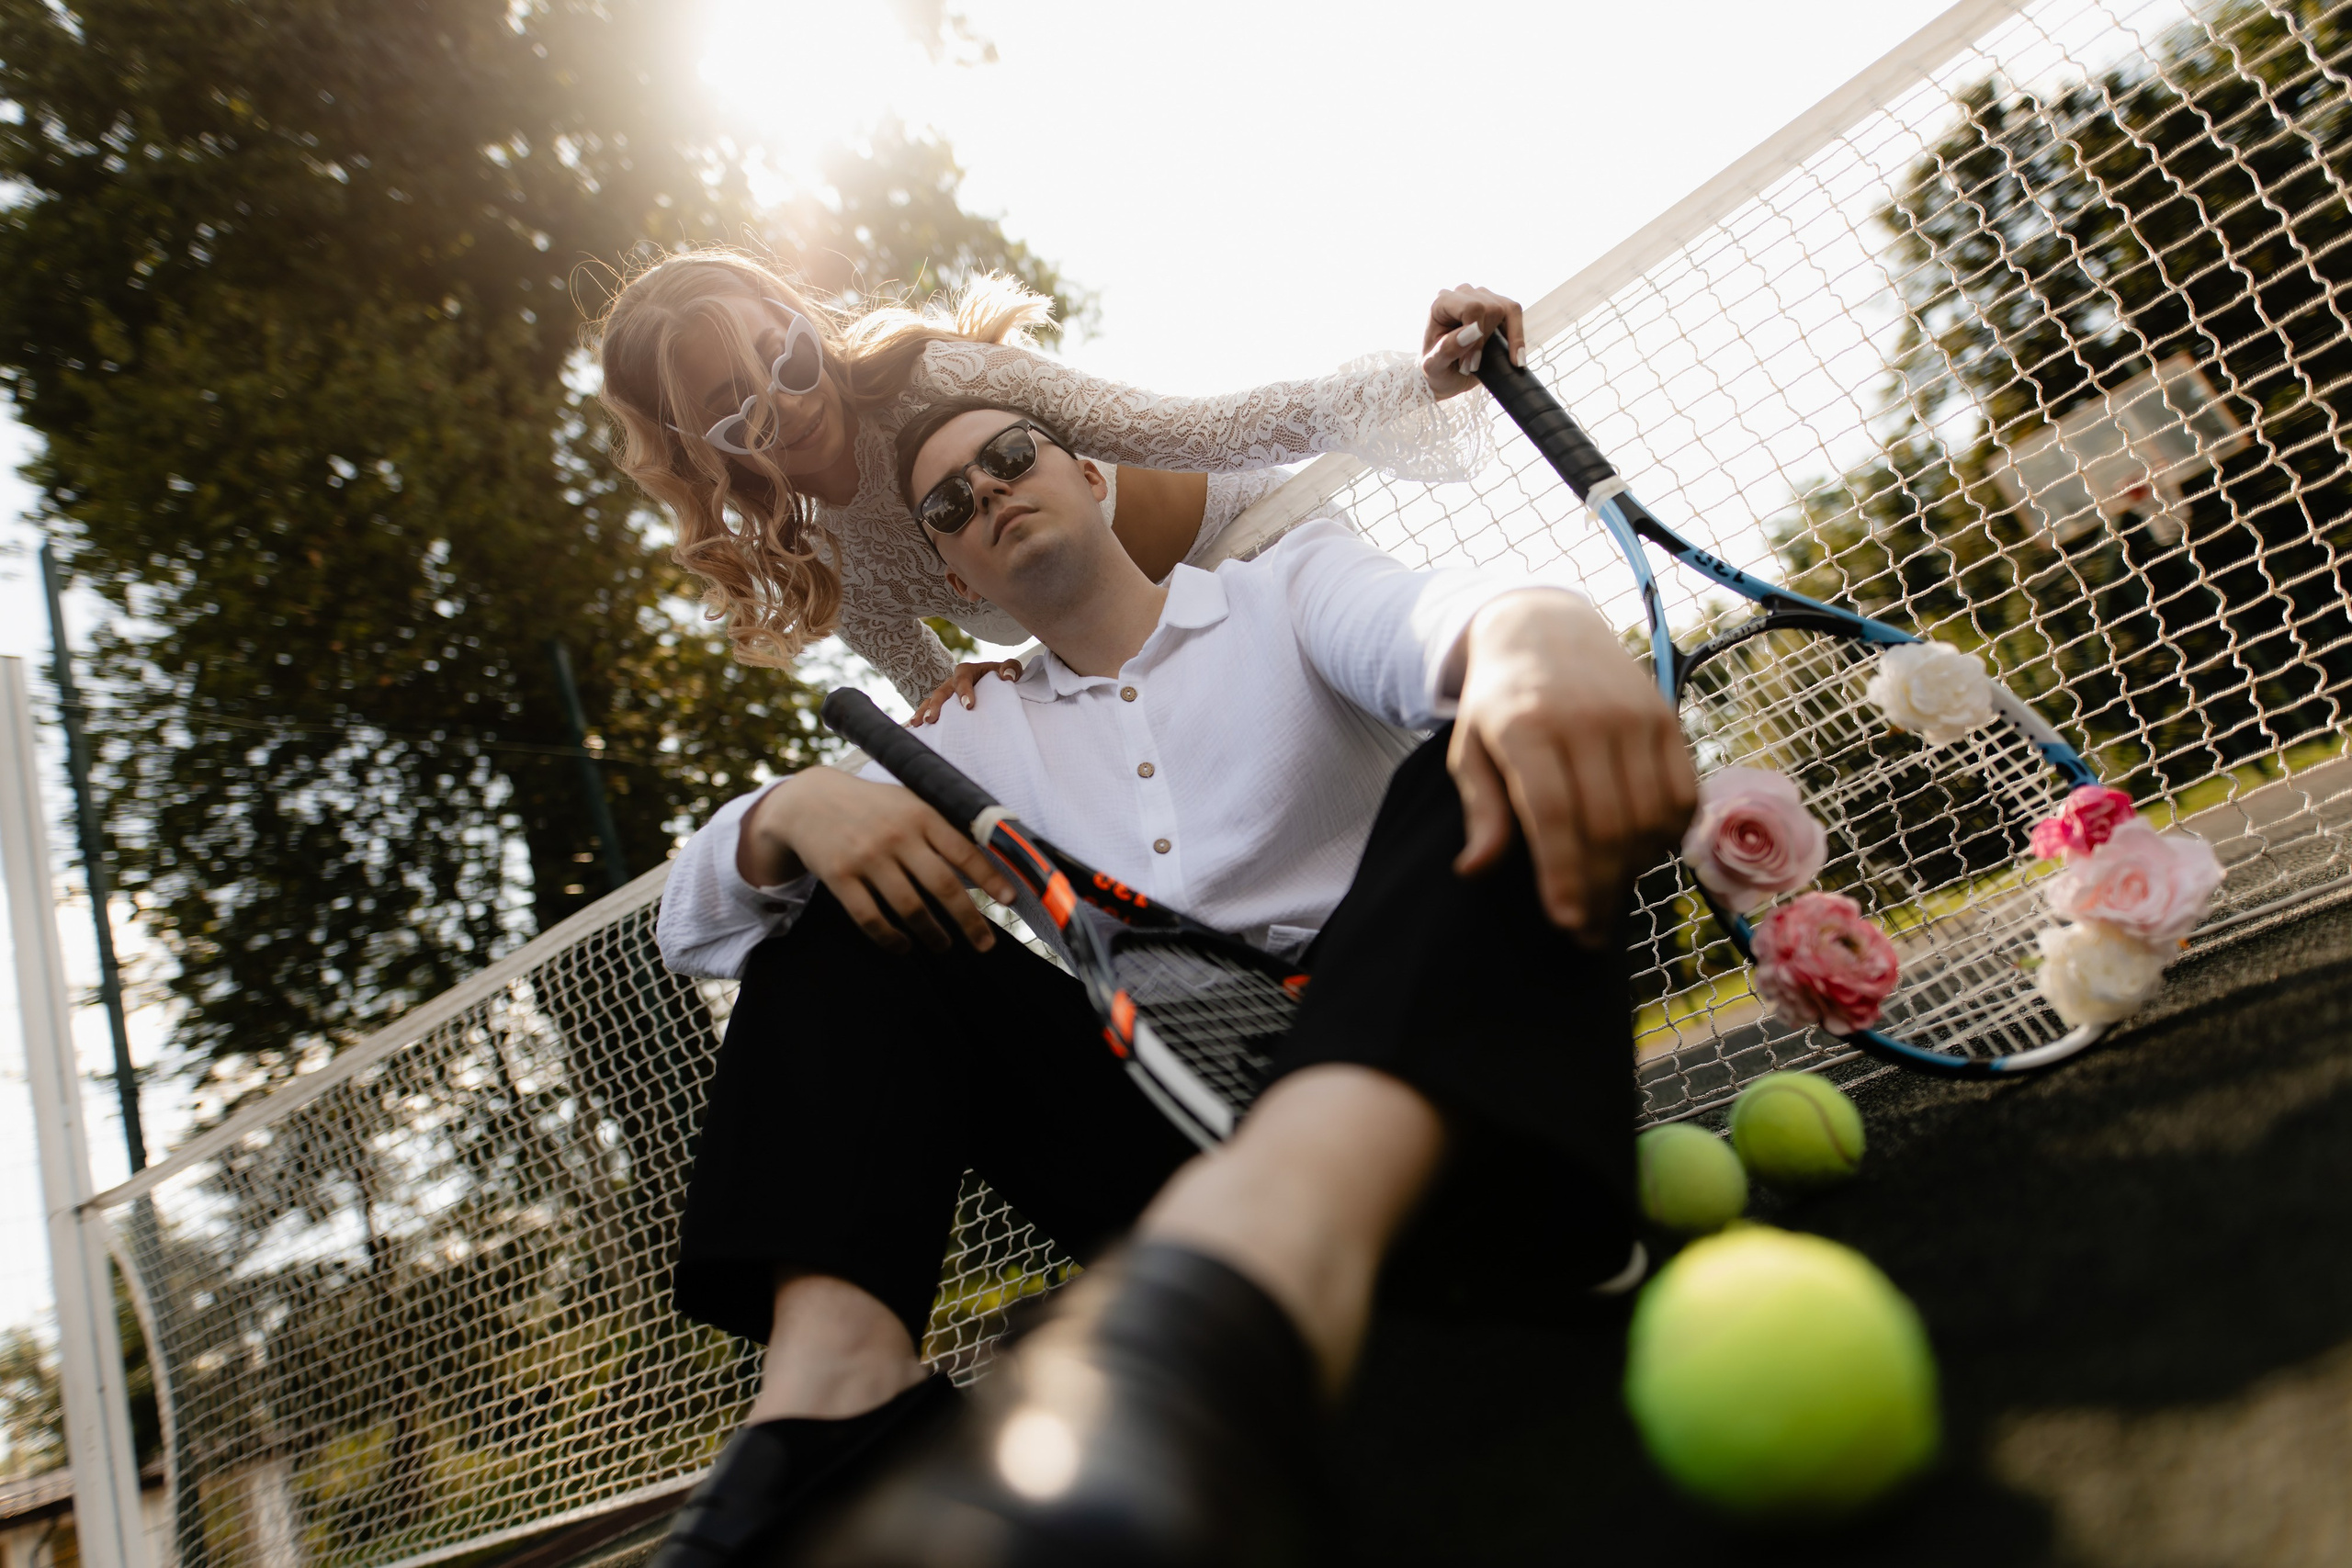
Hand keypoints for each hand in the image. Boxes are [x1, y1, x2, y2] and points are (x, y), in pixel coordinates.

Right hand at [739, 768, 1019, 954]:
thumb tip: (987, 862)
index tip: (1010, 901)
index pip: (964, 851)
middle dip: (968, 920)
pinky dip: (891, 938)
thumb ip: (940, 828)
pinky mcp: (839, 878)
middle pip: (943, 886)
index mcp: (920, 814)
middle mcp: (896, 835)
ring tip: (944, 946)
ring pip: (910, 907)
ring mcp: (867, 857)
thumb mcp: (908, 802)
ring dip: (933, 934)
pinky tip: (903, 946)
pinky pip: (871, 918)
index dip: (990, 878)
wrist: (807, 802)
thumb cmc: (870, 806)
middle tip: (984, 944)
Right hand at [910, 658, 1023, 725]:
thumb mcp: (1010, 668)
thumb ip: (1011, 667)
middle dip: (935, 706)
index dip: (965, 692)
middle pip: (941, 692)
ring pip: (930, 702)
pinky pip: (928, 710)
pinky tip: (911, 729)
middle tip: (932, 719)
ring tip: (916, 725)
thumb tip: (1008, 676)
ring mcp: (945, 694)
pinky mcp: (942, 706)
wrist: (994, 681)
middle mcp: (952, 682)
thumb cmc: (1002, 675)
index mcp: (966, 671)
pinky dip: (919, 718)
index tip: (969, 706)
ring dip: (922, 712)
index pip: (963, 680)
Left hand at [1421, 285, 1526, 398]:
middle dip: (1487, 342)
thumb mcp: (1433, 366)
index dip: (1478, 336)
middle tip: (1473, 366)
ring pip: (1508, 309)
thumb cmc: (1436, 369)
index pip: (1472, 308)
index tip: (1472, 363)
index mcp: (1441, 303)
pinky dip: (1519, 337)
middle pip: (1491, 309)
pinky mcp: (1497, 306)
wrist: (1445, 375)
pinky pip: (1516, 314)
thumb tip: (1473, 331)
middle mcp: (1462, 294)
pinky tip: (1516, 358)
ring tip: (1497, 362)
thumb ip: (1447, 349)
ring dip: (1507, 339)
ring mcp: (1482, 297)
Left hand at [1449, 591, 1697, 944]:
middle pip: (1607, 826)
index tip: (1566, 924)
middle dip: (1599, 889)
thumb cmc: (1498, 703)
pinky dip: (1667, 838)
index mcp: (1526, 726)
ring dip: (1633, 871)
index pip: (1554, 815)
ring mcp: (1634, 717)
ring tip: (1607, 898)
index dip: (1564, 875)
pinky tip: (1640, 855)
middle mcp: (1587, 719)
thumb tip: (1474, 870)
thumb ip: (1480, 810)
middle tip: (1587, 932)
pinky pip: (1682, 797)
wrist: (1544, 626)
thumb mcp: (1469, 750)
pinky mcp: (1667, 718)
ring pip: (1649, 818)